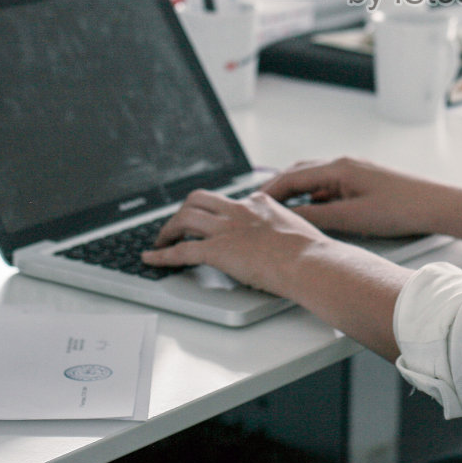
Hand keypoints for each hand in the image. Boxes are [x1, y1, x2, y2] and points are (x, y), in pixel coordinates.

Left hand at [142, 189, 334, 296]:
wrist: (309, 261)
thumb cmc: (310, 252)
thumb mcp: (296, 228)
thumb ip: (280, 228)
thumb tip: (281, 239)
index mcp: (258, 203)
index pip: (227, 201)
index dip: (214, 213)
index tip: (209, 221)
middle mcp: (238, 210)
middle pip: (198, 200)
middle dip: (183, 212)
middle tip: (176, 227)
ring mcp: (226, 229)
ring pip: (185, 218)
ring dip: (168, 230)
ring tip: (161, 241)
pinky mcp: (217, 250)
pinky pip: (181, 251)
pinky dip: (162, 255)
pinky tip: (151, 258)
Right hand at [261, 157, 449, 239]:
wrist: (435, 205)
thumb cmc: (400, 209)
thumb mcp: (352, 218)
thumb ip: (318, 217)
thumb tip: (291, 218)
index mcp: (338, 168)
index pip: (293, 177)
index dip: (269, 191)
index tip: (252, 204)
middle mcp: (344, 164)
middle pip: (301, 173)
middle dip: (279, 189)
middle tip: (259, 206)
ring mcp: (355, 171)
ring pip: (316, 180)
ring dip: (297, 193)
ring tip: (280, 211)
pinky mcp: (364, 181)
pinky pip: (331, 186)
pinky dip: (316, 197)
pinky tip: (313, 212)